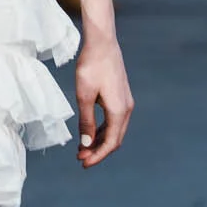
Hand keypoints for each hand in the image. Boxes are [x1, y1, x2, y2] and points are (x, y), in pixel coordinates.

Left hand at [74, 34, 132, 168]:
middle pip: (114, 139)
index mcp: (119, 111)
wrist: (102, 43)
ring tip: (82, 147)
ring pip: (115, 130)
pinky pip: (114, 120)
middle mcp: (126, 109)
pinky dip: (103, 129)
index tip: (84, 163)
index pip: (110, 143)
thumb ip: (86, 122)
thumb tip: (86, 144)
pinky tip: (90, 131)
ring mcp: (125, 102)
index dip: (97, 156)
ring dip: (100, 140)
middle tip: (80, 157)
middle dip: (98, 151)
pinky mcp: (121, 96)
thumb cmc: (91, 67)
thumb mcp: (83, 96)